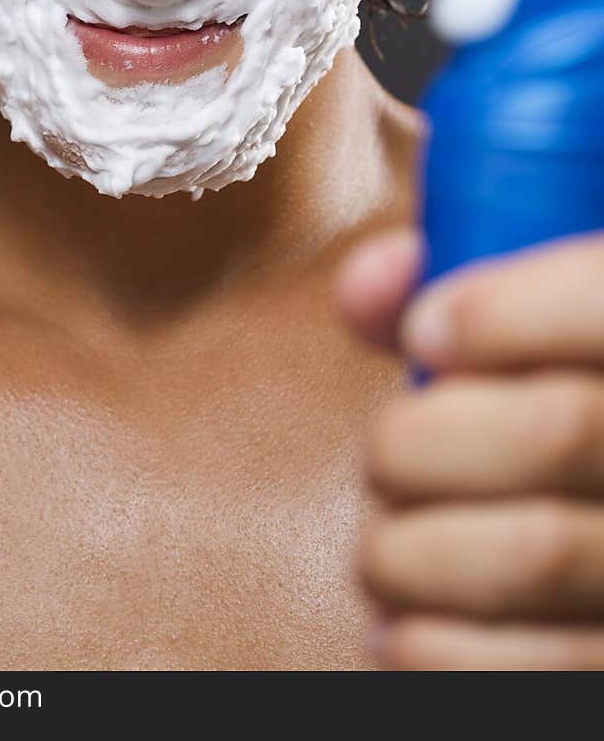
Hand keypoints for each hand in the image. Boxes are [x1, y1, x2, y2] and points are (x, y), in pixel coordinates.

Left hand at [335, 227, 603, 669]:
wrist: (581, 505)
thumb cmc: (553, 406)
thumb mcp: (536, 315)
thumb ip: (463, 273)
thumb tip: (362, 286)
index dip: (500, 315)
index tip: (427, 332)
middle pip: (556, 430)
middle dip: (424, 435)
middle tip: (386, 451)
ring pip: (535, 552)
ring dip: (411, 546)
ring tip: (387, 543)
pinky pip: (528, 672)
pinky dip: (427, 646)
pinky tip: (403, 619)